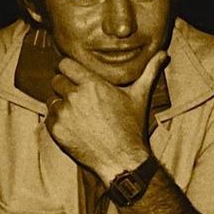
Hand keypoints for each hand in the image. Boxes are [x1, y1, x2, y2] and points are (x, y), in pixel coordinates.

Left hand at [46, 51, 167, 183]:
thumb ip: (149, 71)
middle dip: (65, 87)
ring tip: (78, 116)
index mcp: (92, 84)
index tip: (75, 77)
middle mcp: (75, 96)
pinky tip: (75, 128)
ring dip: (61, 105)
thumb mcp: (140, 96)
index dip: (69, 70)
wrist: (122, 160)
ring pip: (52, 100)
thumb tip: (164, 54)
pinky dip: (59, 122)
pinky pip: (50, 118)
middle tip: (78, 99)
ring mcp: (64, 114)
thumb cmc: (131, 127)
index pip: (65, 64)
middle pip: (56, 81)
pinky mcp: (57, 130)